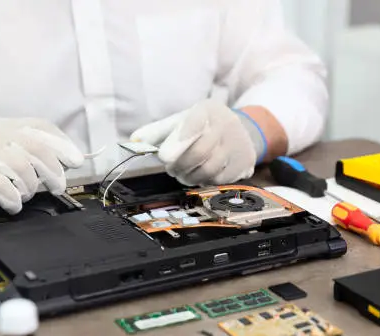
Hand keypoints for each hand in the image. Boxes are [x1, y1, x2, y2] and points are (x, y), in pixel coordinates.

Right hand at [0, 118, 83, 213]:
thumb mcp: (12, 151)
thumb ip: (39, 153)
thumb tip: (73, 160)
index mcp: (11, 126)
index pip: (43, 127)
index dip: (64, 144)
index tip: (76, 161)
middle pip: (38, 150)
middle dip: (54, 171)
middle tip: (57, 187)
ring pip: (23, 170)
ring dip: (31, 188)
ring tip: (25, 194)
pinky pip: (5, 189)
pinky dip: (14, 200)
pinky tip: (13, 204)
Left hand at [131, 100, 266, 185]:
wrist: (243, 131)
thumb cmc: (203, 126)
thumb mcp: (182, 120)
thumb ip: (158, 131)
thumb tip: (135, 141)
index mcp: (207, 110)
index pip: (193, 124)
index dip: (177, 142)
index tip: (163, 157)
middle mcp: (226, 125)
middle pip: (199, 152)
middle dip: (179, 165)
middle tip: (171, 169)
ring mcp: (237, 145)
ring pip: (208, 169)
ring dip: (190, 177)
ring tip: (183, 174)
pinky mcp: (244, 163)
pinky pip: (219, 179)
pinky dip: (204, 181)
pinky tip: (200, 175)